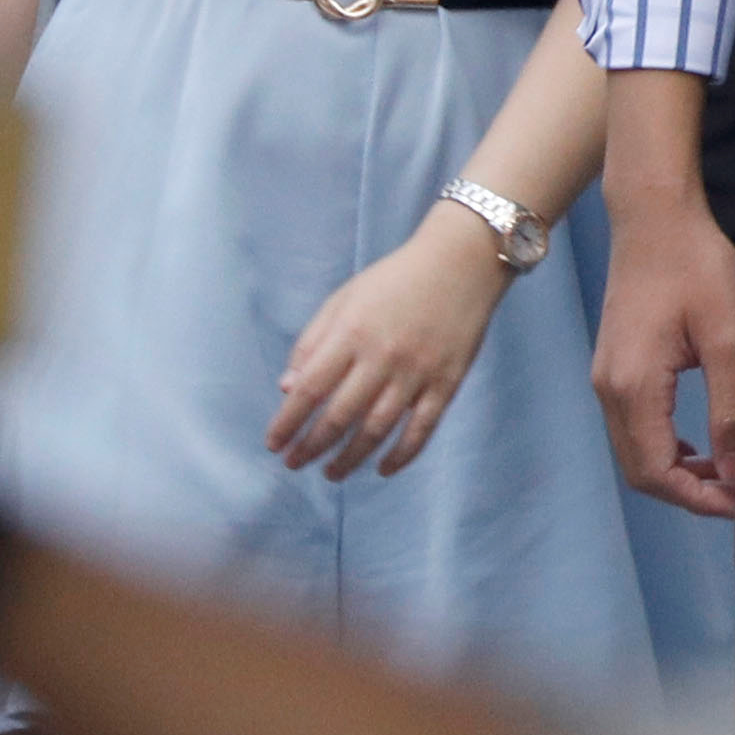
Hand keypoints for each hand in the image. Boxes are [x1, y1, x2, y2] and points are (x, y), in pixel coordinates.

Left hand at [274, 220, 507, 482]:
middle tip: (294, 464)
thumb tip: (287, 389)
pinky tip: (382, 469)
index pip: (310, 388)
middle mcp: (382, 356)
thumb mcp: (345, 298)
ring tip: (331, 473)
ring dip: (350, 459)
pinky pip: (421, 430)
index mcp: (352, 332)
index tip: (273, 444)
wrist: (461, 261)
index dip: (288, 422)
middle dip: (312, 447)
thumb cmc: (395, 279)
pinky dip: (401, 455)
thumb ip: (313, 341)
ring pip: (377, 430)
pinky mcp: (446, 383)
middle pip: (340, 416)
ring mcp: (417, 372)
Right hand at [589, 180, 734, 523]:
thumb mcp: (728, 335)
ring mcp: (604, 377)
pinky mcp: (611, 365)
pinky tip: (696, 441)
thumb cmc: (696, 264)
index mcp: (635, 386)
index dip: (698, 499)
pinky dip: (662, 447)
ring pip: (633, 452)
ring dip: (675, 471)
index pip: (657, 472)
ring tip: (723, 471)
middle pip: (640, 470)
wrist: (654, 213)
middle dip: (687, 493)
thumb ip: (730, 407)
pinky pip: (631, 427)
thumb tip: (733, 470)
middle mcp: (609, 389)